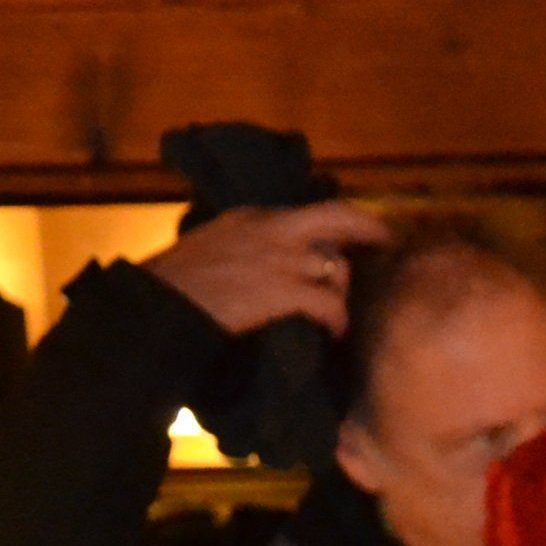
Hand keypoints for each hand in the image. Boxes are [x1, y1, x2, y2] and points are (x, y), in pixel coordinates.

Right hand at [139, 200, 395, 337]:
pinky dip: (338, 320)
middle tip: (387, 244)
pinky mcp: (284, 290)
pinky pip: (330, 303)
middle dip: (369, 229)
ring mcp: (281, 258)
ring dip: (343, 292)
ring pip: (338, 267)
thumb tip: (262, 258)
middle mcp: (272, 228)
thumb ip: (244, 243)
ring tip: (339, 311)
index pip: (308, 212)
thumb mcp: (211, 244)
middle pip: (339, 218)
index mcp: (252, 216)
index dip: (337, 224)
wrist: (158, 304)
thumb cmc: (175, 282)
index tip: (354, 233)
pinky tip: (335, 332)